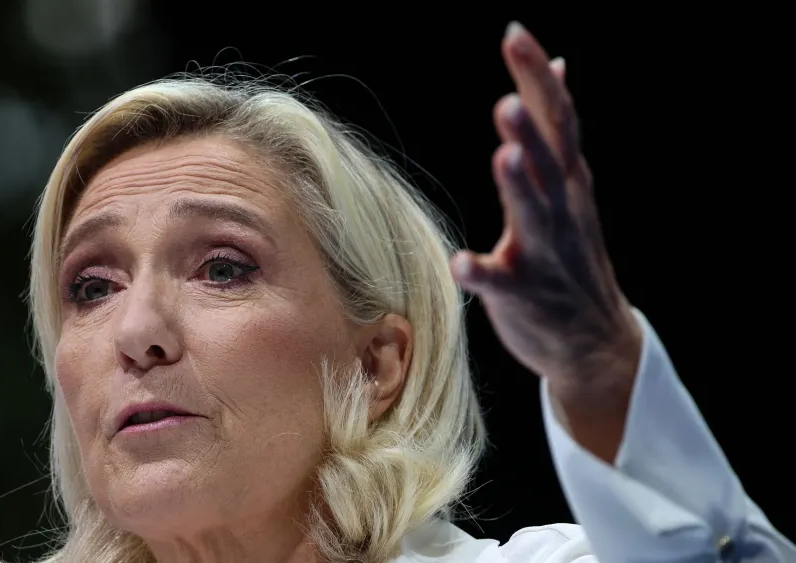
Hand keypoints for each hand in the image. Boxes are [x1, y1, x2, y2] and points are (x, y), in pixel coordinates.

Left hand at [451, 23, 642, 459]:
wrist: (594, 340)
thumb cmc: (570, 253)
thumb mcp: (570, 184)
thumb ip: (553, 128)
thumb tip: (556, 67)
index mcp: (566, 180)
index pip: (556, 118)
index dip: (537, 78)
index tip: (515, 34)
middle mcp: (559, 210)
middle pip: (548, 160)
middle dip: (530, 128)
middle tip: (508, 98)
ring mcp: (543, 253)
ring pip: (533, 215)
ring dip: (518, 186)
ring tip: (503, 154)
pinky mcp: (522, 295)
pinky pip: (500, 283)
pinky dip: (481, 272)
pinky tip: (461, 263)